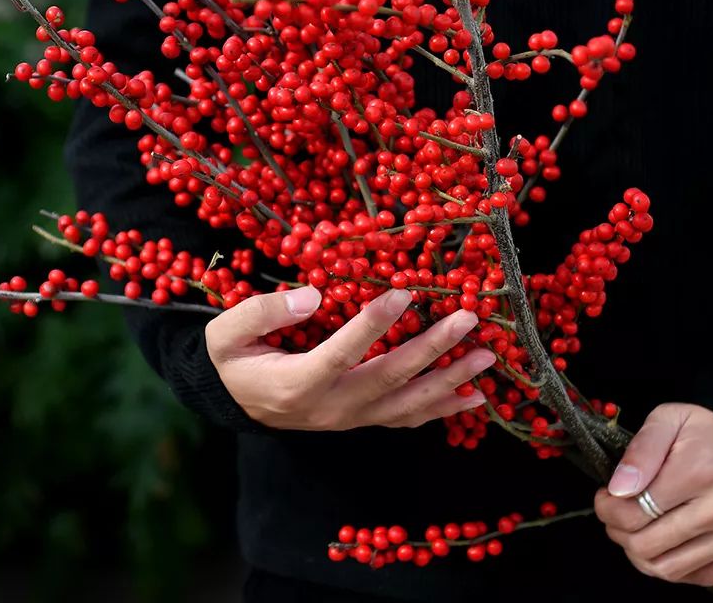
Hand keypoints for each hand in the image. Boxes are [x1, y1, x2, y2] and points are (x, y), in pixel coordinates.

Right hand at [205, 285, 495, 429]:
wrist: (235, 401)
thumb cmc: (232, 360)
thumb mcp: (228, 333)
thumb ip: (262, 313)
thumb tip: (314, 295)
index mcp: (297, 383)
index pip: (341, 353)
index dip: (372, 324)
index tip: (404, 293)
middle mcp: (330, 408)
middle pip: (388, 379)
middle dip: (432, 349)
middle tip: (467, 321)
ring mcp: (349, 419)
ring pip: (406, 405)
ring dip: (449, 382)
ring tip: (485, 359)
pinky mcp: (360, 420)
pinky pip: (405, 418)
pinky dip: (440, 408)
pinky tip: (472, 398)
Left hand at [594, 403, 712, 585]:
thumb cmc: (707, 438)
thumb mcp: (671, 419)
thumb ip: (642, 448)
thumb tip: (618, 488)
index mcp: (699, 470)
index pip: (634, 510)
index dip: (607, 507)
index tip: (604, 496)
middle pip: (647, 543)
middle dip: (617, 530)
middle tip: (613, 514)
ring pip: (667, 568)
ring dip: (638, 552)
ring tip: (632, 529)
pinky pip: (696, 577)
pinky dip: (668, 565)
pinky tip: (661, 541)